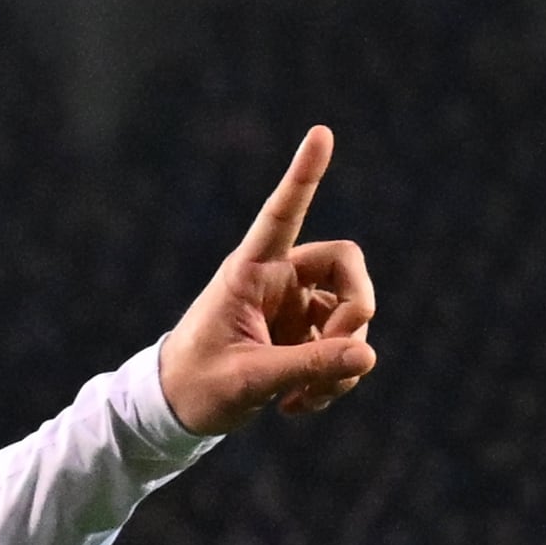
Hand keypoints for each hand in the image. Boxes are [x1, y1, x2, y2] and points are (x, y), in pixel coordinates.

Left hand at [157, 126, 377, 435]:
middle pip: (347, 265)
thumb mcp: (250, 379)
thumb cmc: (197, 385)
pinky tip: (300, 403)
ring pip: (353, 314)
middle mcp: (278, 279)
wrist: (177, 411)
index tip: (322, 133)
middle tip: (342, 355)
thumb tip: (368, 354)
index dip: (303, 176)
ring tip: (305, 397)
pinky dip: (335, 377)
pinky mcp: (304, 335)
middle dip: (357, 311)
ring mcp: (295, 307)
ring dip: (343, 360)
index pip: (281, 215)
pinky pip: (344, 348)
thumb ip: (309, 366)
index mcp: (250, 271)